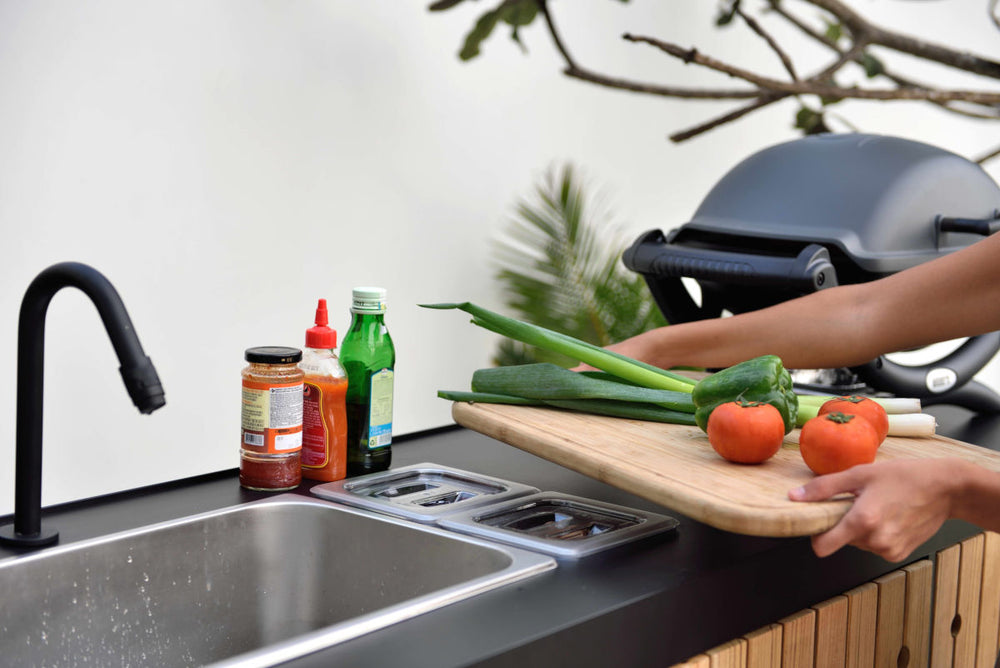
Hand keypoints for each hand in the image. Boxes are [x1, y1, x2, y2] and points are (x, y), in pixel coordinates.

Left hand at [788, 458, 961, 561]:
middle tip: (861, 502)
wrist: (945, 489)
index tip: (819, 522)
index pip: (823, 547)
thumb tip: (793, 497)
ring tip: (880, 507)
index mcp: (863, 521)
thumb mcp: (860, 474)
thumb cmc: (903, 476)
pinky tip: (891, 517)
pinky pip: (875, 546)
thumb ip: (823, 488)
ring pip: (858, 543)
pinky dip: (877, 534)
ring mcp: (888, 550)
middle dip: (844, 524)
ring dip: (862, 528)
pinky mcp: (899, 554)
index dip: (816, 536)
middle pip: (841, 540)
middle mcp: (875, 541)